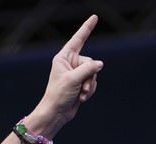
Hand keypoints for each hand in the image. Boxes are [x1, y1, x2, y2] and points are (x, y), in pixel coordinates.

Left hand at [29, 15, 103, 135]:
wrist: (55, 114)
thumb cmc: (58, 95)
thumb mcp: (73, 80)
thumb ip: (88, 69)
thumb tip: (100, 64)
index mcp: (63, 58)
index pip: (77, 39)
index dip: (87, 28)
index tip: (94, 17)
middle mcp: (70, 64)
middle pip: (90, 62)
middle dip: (89, 76)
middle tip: (81, 87)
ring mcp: (76, 74)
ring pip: (93, 74)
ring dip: (89, 86)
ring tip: (80, 95)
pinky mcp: (80, 84)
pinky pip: (93, 83)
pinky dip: (89, 91)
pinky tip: (81, 99)